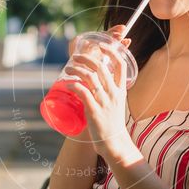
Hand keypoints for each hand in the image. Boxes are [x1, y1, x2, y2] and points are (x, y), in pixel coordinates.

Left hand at [63, 31, 132, 157]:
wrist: (114, 142)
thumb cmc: (112, 123)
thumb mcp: (117, 103)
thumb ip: (110, 91)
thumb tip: (96, 79)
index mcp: (121, 90)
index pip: (120, 65)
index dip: (111, 52)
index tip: (102, 45)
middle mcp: (114, 94)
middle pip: (101, 68)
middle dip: (87, 58)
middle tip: (76, 56)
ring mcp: (104, 102)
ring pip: (90, 78)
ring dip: (77, 70)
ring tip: (68, 68)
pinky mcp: (94, 111)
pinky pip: (83, 93)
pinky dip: (74, 85)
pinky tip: (67, 83)